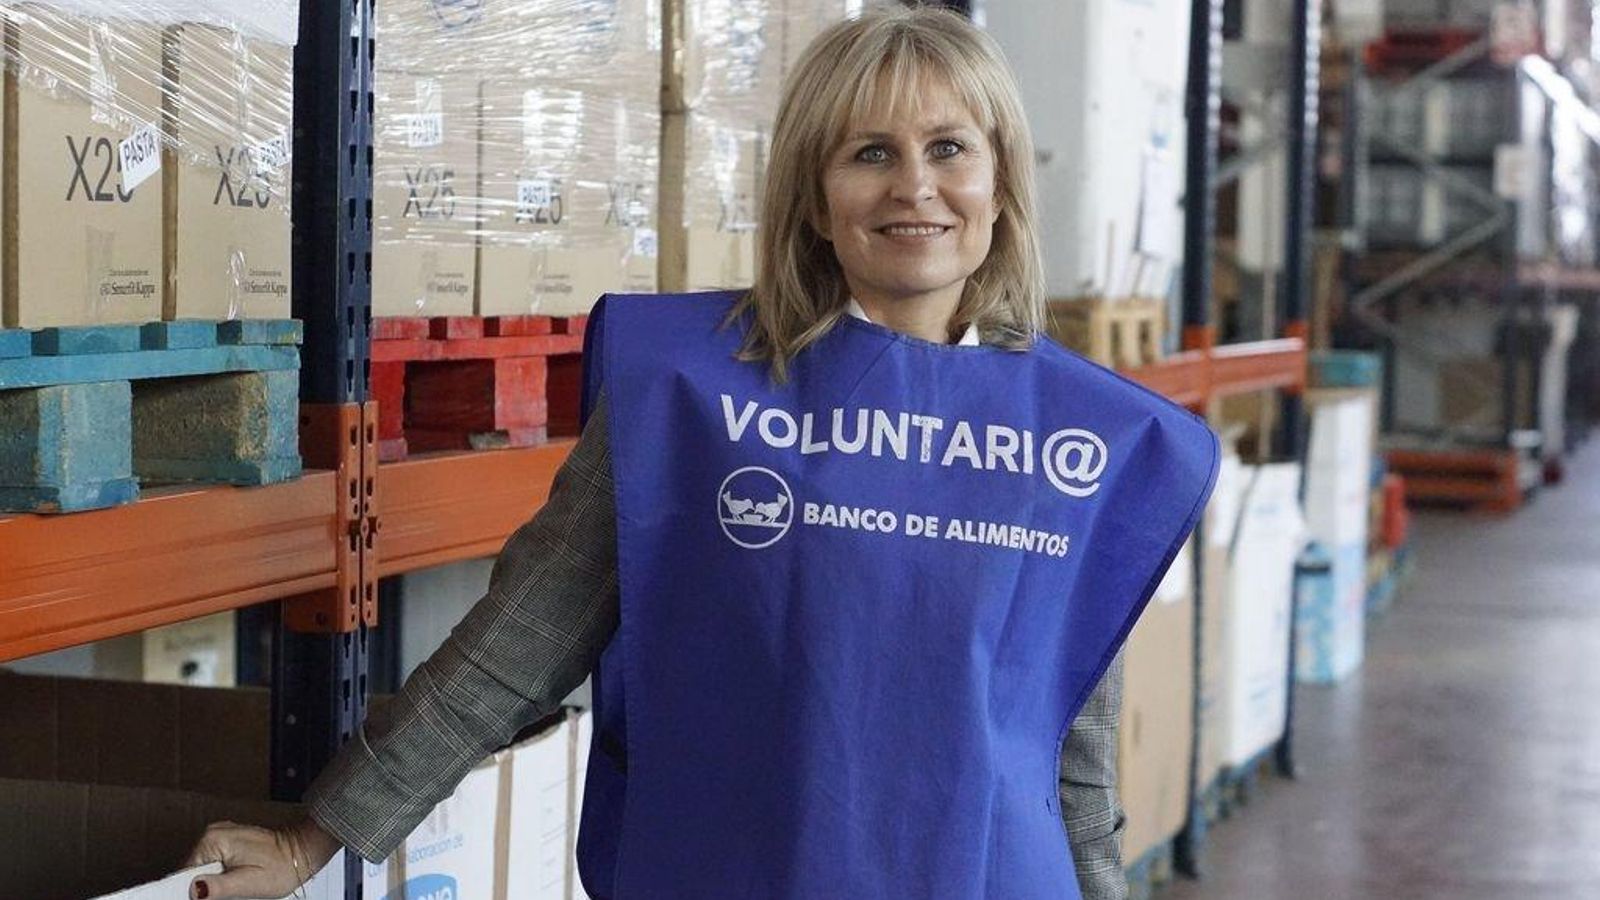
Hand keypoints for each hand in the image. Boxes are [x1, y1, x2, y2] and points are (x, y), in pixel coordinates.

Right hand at [184, 817, 340, 899]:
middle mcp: (213, 833)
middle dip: (205, 885)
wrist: (301, 853)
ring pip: (203, 867)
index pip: (184, 873)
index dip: (191, 891)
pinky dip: (220, 874)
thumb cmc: (281, 868)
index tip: (205, 897)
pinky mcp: (229, 842)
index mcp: (213, 841)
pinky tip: (236, 878)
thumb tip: (194, 890)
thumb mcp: (248, 883)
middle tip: (229, 891)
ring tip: (235, 884)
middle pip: (192, 870)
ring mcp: (221, 835)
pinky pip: (214, 862)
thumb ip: (218, 888)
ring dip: (213, 880)